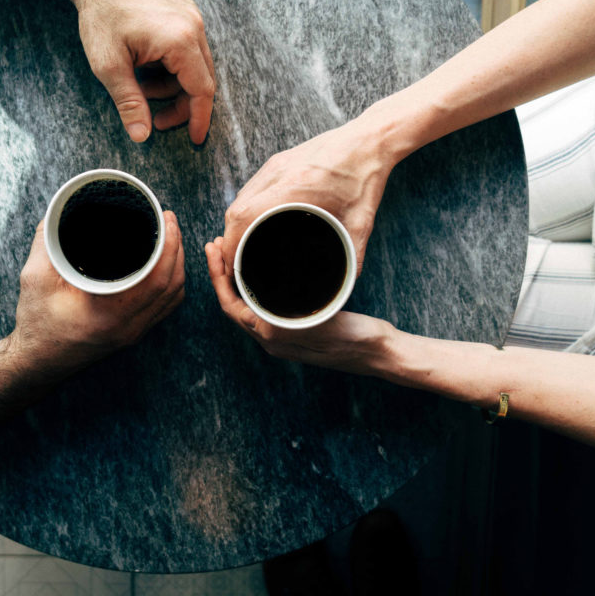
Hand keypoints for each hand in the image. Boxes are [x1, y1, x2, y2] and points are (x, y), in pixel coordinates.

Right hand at [12, 211, 185, 370]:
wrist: (36, 362)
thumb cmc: (35, 323)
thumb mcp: (35, 278)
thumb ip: (47, 242)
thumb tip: (59, 212)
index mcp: (109, 313)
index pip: (157, 279)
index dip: (169, 246)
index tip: (166, 218)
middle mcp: (128, 326)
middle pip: (172, 285)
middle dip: (177, 247)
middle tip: (169, 219)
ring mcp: (133, 333)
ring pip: (173, 297)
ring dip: (177, 264)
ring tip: (170, 236)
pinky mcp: (133, 333)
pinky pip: (165, 307)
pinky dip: (171, 282)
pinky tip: (165, 264)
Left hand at [68, 0, 215, 144]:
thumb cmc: (101, 14)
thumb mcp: (109, 66)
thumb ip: (129, 103)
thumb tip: (142, 136)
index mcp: (181, 40)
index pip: (202, 90)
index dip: (199, 119)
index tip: (194, 139)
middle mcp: (194, 26)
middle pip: (202, 80)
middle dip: (181, 105)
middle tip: (156, 120)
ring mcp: (191, 16)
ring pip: (195, 66)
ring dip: (173, 85)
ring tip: (141, 88)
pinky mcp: (183, 12)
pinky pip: (188, 49)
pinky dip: (172, 67)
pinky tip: (147, 68)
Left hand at [204, 238, 389, 373]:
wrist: (380, 352)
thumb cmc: (357, 338)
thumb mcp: (323, 325)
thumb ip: (291, 321)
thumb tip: (262, 312)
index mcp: (273, 338)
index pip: (230, 306)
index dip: (218, 276)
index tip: (214, 249)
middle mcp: (272, 339)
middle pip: (233, 303)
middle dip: (221, 273)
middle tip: (215, 243)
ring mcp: (282, 334)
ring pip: (246, 303)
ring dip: (235, 278)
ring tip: (231, 250)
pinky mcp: (293, 327)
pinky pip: (262, 304)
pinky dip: (253, 283)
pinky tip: (259, 267)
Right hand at [219, 118, 395, 276]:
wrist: (370, 140)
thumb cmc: (366, 177)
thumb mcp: (362, 222)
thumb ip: (353, 256)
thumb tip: (348, 283)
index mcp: (296, 188)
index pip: (245, 216)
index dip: (231, 243)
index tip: (231, 264)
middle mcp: (279, 174)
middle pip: (236, 209)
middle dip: (230, 238)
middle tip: (235, 261)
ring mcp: (275, 165)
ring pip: (240, 197)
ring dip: (236, 222)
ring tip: (240, 244)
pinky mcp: (278, 161)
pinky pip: (251, 187)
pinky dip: (246, 207)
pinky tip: (253, 220)